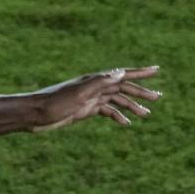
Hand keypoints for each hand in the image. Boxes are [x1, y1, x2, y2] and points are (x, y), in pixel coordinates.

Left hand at [31, 66, 160, 131]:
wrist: (35, 114)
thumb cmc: (55, 102)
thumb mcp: (79, 93)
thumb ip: (100, 82)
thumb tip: (121, 72)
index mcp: (96, 80)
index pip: (123, 74)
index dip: (141, 73)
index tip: (157, 70)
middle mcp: (95, 87)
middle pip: (123, 88)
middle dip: (141, 92)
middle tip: (158, 98)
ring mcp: (91, 98)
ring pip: (117, 101)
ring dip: (132, 106)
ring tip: (147, 114)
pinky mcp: (85, 110)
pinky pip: (106, 111)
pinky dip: (117, 116)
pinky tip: (126, 124)